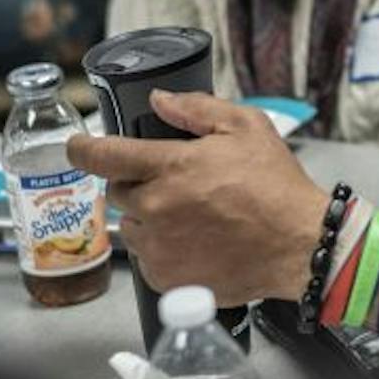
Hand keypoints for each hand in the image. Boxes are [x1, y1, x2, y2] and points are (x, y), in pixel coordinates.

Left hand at [67, 90, 329, 303]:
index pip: (102, 156)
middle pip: (117, 192)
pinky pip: (147, 259)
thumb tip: (160, 100)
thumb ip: (197, 108)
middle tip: (174, 185)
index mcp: (170, 167)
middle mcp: (156, 207)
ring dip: (149, 218)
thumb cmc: (277, 188)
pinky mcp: (166, 278)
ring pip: (132, 226)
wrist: (300, 246)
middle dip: (137, 184)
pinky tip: (193, 243)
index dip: (82, 148)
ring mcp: (159, 246)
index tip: (78, 146)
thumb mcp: (247, 128)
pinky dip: (162, 250)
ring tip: (188, 217)